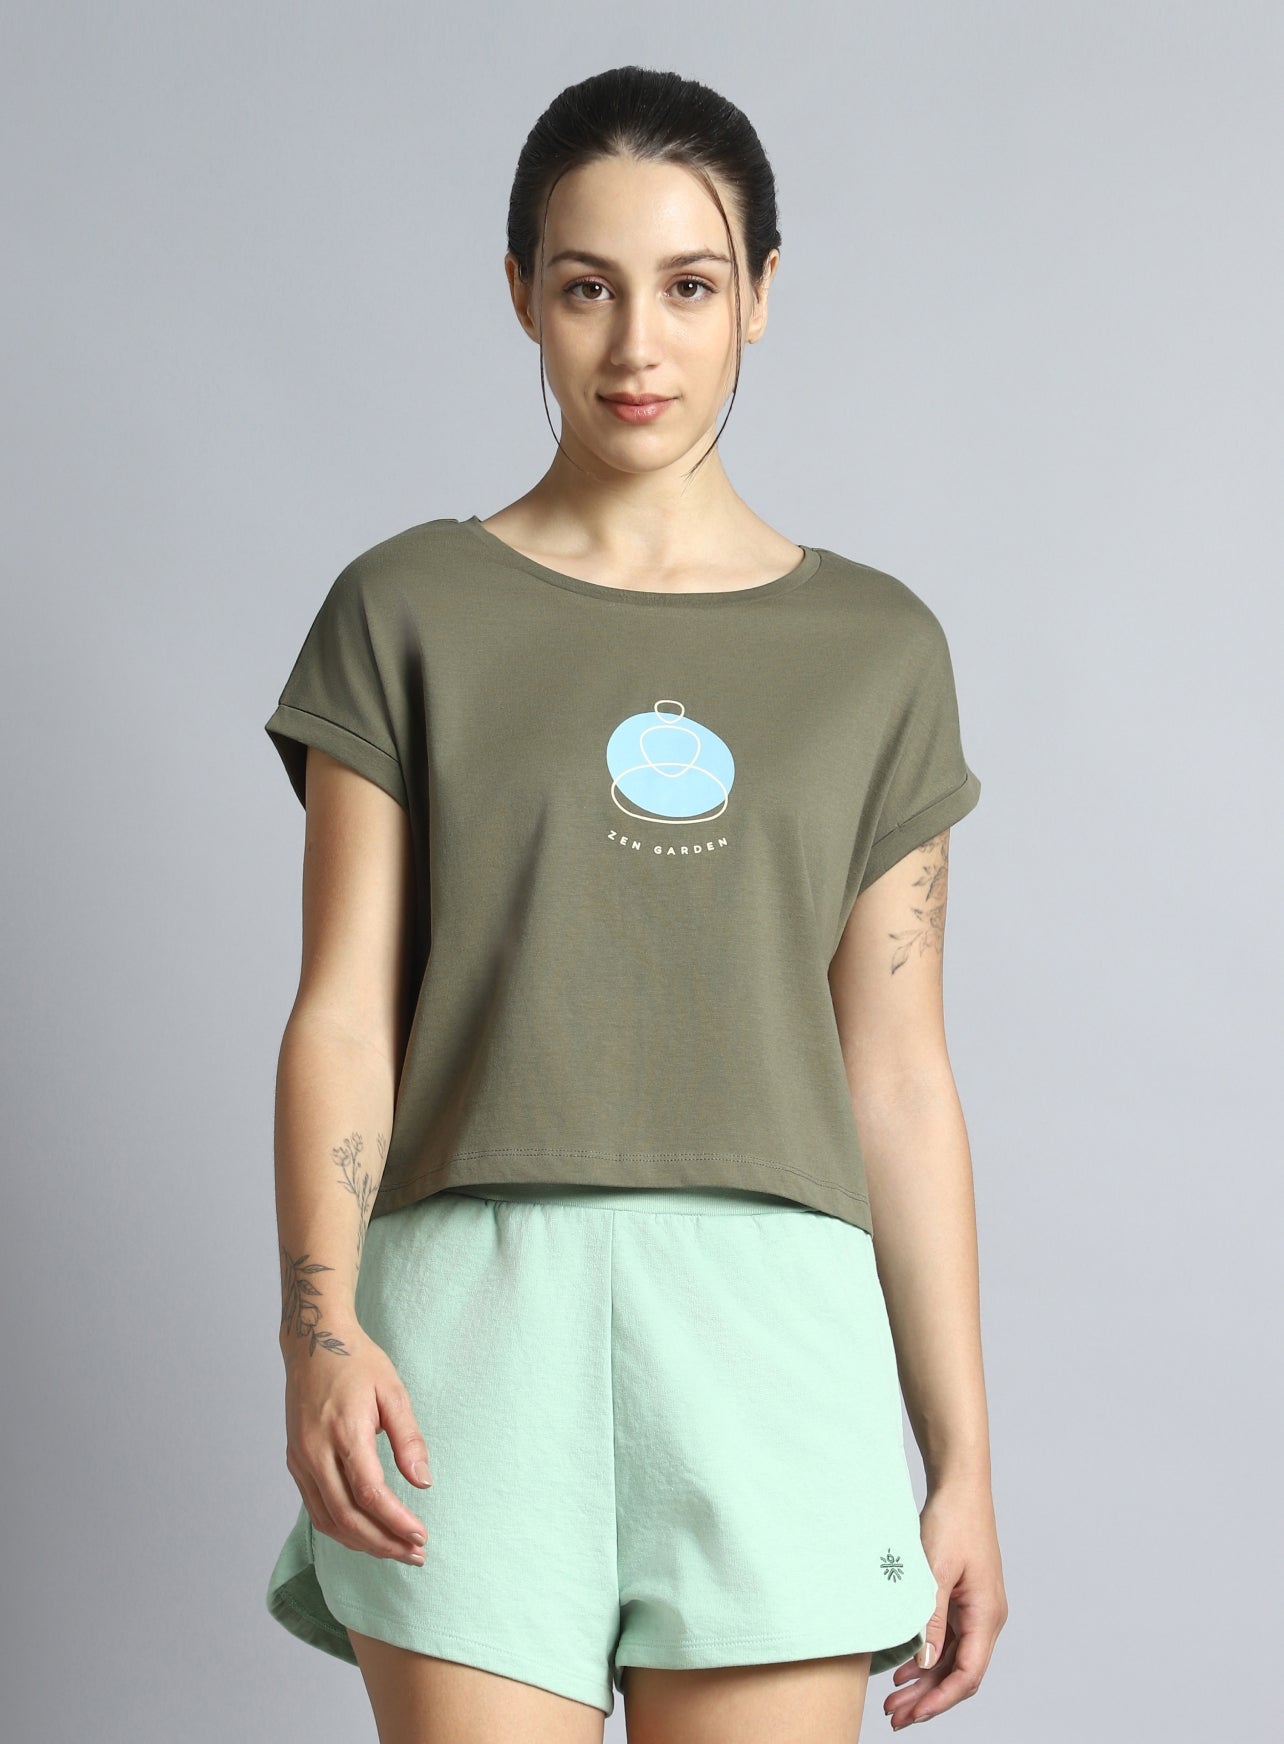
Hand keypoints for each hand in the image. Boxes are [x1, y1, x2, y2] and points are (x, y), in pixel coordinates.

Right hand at [282, 1321, 433, 1564]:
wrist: (313, 1343)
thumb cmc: (357, 1363)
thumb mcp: (392, 1390)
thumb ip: (408, 1438)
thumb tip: (423, 1482)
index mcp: (344, 1432)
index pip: (370, 1494)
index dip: (396, 1522)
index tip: (421, 1537)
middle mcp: (315, 1452)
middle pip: (347, 1517)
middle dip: (383, 1543)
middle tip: (415, 1554)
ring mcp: (300, 1459)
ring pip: (328, 1520)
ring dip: (363, 1543)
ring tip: (396, 1550)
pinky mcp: (295, 1462)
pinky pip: (317, 1508)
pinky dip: (342, 1528)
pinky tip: (367, 1532)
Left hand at [884, 1482, 1007, 1728]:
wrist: (959, 1485)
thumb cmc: (952, 1520)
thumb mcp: (935, 1571)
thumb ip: (930, 1618)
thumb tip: (925, 1664)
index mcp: (986, 1614)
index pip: (968, 1674)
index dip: (940, 1700)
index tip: (913, 1715)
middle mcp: (986, 1617)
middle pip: (959, 1672)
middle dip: (928, 1698)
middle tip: (895, 1717)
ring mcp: (976, 1608)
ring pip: (952, 1658)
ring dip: (925, 1681)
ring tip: (894, 1700)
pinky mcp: (963, 1598)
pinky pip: (947, 1639)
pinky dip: (927, 1657)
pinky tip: (904, 1669)